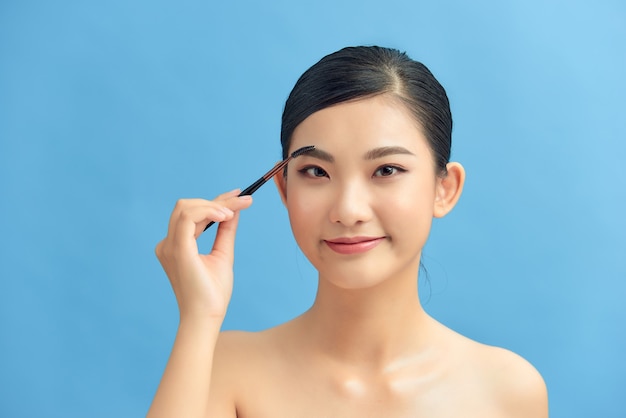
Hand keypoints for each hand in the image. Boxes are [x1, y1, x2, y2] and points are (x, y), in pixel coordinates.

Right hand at [155, 189, 252, 320]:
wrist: (207, 317)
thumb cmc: (213, 293)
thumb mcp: (223, 254)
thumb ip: (225, 231)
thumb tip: (233, 210)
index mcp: (175, 246)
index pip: (193, 214)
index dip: (216, 201)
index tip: (239, 196)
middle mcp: (167, 244)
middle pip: (188, 206)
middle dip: (217, 200)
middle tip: (243, 200)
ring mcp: (169, 246)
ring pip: (186, 207)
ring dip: (214, 204)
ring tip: (234, 211)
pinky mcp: (178, 249)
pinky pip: (189, 217)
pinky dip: (208, 211)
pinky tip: (226, 216)